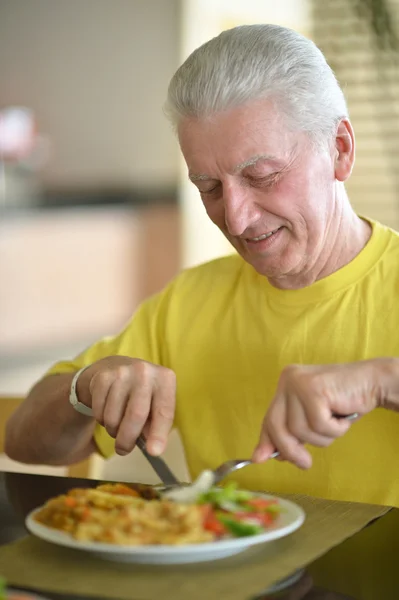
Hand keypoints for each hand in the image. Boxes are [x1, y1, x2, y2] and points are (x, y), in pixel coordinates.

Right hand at [77, 356, 175, 456]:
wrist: (115, 367)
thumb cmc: (141, 393)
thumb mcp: (155, 403)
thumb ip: (156, 424)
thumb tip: (152, 448)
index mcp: (165, 378)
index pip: (163, 411)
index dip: (159, 433)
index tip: (154, 452)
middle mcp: (144, 371)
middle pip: (136, 415)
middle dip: (128, 439)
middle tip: (123, 450)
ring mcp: (122, 372)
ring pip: (114, 416)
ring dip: (113, 430)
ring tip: (118, 425)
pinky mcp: (102, 377)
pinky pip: (99, 412)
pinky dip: (101, 420)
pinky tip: (107, 411)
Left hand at [252, 359, 389, 468]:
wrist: (371, 383)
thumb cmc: (343, 403)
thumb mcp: (311, 419)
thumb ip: (290, 433)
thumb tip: (261, 456)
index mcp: (285, 384)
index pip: (269, 418)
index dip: (266, 441)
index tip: (259, 459)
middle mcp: (287, 379)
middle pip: (276, 425)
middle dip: (290, 449)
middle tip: (306, 464)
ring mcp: (299, 382)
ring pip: (299, 429)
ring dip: (322, 436)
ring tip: (336, 422)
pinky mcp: (313, 388)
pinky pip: (319, 425)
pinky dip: (335, 429)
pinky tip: (343, 416)